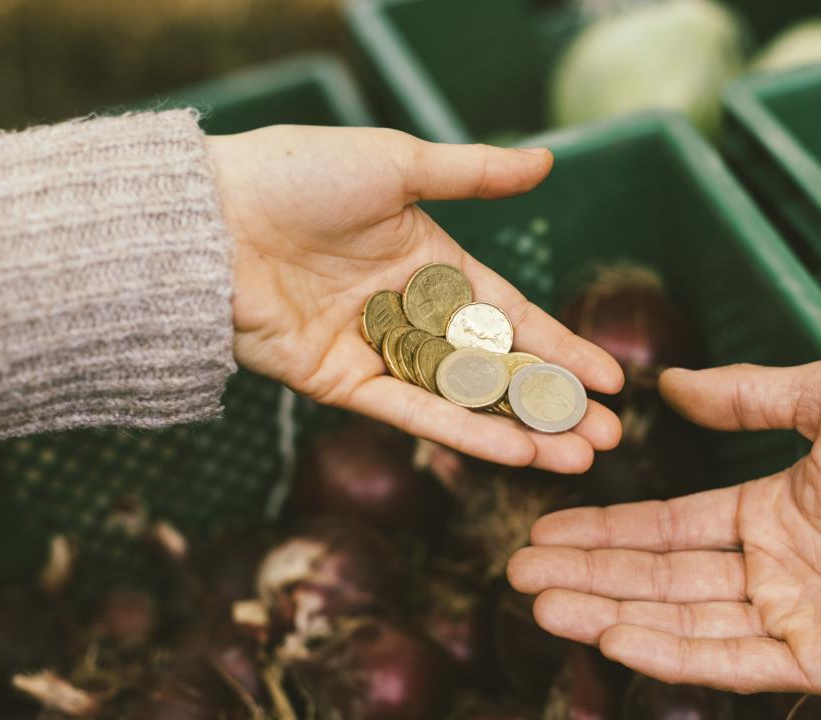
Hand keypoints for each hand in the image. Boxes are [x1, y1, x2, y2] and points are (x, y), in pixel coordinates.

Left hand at [207, 127, 622, 472]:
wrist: (208, 217)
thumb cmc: (299, 176)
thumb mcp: (398, 165)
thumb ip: (473, 175)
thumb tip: (546, 161)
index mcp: (432, 264)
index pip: (514, 318)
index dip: (562, 350)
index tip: (611, 381)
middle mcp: (412, 315)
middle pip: (499, 371)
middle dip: (555, 404)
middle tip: (612, 438)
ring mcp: (379, 354)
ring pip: (465, 403)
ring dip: (523, 432)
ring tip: (579, 458)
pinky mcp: (342, 386)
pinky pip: (413, 414)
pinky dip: (464, 435)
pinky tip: (517, 454)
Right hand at [508, 358, 820, 694]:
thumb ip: (747, 396)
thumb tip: (673, 384)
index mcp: (767, 516)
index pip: (667, 531)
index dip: (605, 534)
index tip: (544, 533)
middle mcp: (771, 572)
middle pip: (660, 581)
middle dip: (588, 579)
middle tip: (518, 578)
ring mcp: (794, 619)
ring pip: (683, 624)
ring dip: (610, 616)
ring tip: (541, 608)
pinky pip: (732, 661)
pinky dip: (669, 654)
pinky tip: (610, 637)